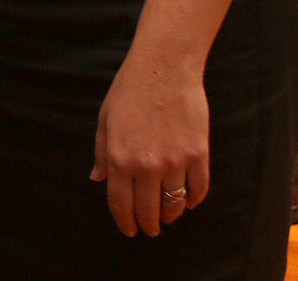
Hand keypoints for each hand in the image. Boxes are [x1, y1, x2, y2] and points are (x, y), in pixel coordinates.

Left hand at [90, 52, 209, 236]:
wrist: (164, 68)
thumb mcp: (105, 120)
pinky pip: (199, 189)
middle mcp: (148, 165)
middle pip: (149, 209)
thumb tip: (98, 179)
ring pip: (175, 204)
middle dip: (149, 224)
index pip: (121, 204)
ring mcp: (176, 161)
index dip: (125, 222)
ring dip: (171, 215)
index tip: (129, 230)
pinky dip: (193, 200)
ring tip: (167, 216)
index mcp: (120, 158)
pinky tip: (188, 202)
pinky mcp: (199, 154)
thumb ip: (103, 153)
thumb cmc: (129, 91)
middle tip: (150, 229)